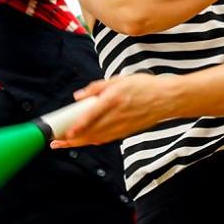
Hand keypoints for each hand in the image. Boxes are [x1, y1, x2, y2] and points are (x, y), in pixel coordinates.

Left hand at [49, 74, 173, 148]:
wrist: (166, 99)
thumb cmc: (143, 86)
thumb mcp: (117, 80)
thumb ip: (96, 88)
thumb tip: (78, 96)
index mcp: (112, 100)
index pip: (90, 117)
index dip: (76, 127)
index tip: (64, 133)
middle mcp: (116, 115)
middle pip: (90, 132)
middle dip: (72, 140)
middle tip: (57, 142)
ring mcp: (122, 126)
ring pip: (97, 138)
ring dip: (80, 142)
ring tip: (67, 143)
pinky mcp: (126, 132)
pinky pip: (106, 139)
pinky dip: (94, 140)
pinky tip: (86, 140)